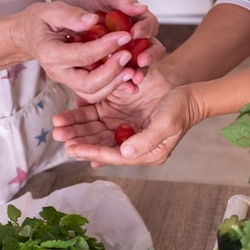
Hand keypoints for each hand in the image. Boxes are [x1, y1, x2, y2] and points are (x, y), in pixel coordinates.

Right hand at [12, 1, 163, 101]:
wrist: (31, 36)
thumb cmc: (40, 22)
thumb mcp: (50, 11)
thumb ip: (70, 15)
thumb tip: (93, 21)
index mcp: (50, 54)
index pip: (83, 56)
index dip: (105, 47)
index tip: (124, 36)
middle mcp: (58, 73)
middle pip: (89, 84)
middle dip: (112, 72)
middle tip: (128, 56)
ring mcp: (67, 82)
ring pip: (94, 93)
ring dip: (115, 83)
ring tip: (131, 69)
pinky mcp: (76, 85)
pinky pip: (96, 93)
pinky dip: (113, 86)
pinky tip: (126, 75)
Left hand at [53, 67, 202, 166]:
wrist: (190, 93)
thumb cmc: (181, 109)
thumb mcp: (166, 125)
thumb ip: (146, 140)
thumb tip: (125, 152)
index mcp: (146, 153)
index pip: (114, 155)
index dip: (93, 152)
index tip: (74, 149)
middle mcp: (134, 144)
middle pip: (102, 145)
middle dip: (80, 141)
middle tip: (59, 137)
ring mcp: (128, 129)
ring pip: (98, 132)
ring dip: (79, 130)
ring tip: (59, 127)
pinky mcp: (124, 115)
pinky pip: (101, 118)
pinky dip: (87, 116)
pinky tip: (73, 113)